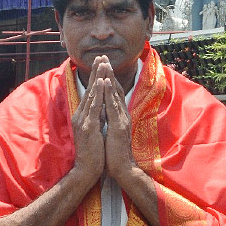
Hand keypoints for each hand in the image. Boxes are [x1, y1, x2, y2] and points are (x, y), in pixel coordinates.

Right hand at [71, 56, 105, 187]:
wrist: (86, 169)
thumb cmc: (92, 152)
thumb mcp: (94, 131)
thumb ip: (96, 118)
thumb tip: (101, 107)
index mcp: (82, 116)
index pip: (90, 92)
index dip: (95, 78)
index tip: (100, 64)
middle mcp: (81, 115)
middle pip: (89, 89)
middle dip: (96, 72)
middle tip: (101, 56)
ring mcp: (83, 120)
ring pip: (92, 94)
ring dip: (97, 77)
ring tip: (102, 63)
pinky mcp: (88, 126)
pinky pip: (95, 106)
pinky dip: (98, 93)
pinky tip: (101, 82)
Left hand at [103, 64, 135, 185]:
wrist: (121, 168)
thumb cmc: (114, 152)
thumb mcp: (110, 131)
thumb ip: (109, 120)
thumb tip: (103, 110)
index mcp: (119, 116)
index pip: (114, 93)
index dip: (109, 79)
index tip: (103, 65)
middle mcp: (122, 114)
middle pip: (116, 89)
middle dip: (109, 73)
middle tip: (104, 57)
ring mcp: (121, 119)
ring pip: (115, 94)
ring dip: (110, 78)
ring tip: (105, 64)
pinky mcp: (118, 126)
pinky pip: (113, 106)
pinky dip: (110, 92)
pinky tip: (106, 82)